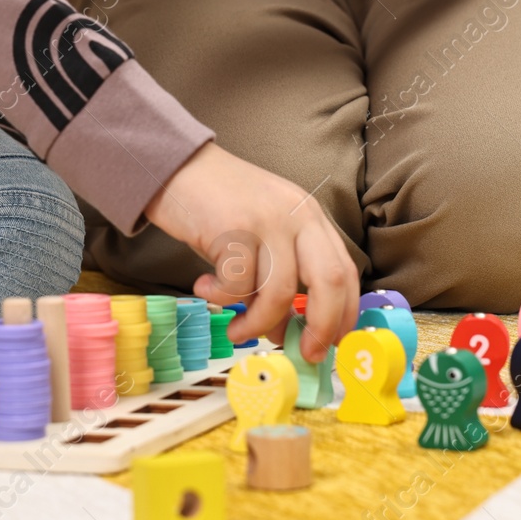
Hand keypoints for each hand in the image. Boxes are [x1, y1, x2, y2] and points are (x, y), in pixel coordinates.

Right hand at [146, 144, 360, 360]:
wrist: (175, 165)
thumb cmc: (216, 204)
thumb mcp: (264, 229)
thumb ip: (281, 269)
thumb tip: (289, 329)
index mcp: (310, 216)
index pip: (345, 271)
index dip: (343, 314)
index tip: (330, 344)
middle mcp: (296, 215)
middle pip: (328, 281)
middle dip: (320, 327)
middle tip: (304, 353)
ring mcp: (266, 220)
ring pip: (279, 291)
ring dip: (257, 323)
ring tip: (237, 330)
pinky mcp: (233, 228)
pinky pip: (236, 284)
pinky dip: (220, 297)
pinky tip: (205, 288)